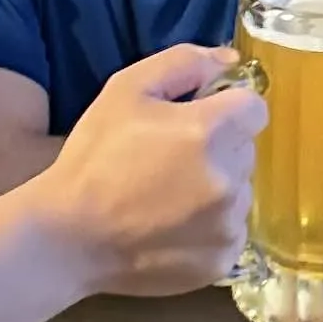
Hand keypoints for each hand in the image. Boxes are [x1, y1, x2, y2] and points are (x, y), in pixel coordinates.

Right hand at [40, 42, 263, 295]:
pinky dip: (209, 229)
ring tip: (167, 198)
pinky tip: (171, 228)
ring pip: (240, 193)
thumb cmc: (94, 156)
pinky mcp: (222, 261)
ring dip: (217, 189)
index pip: (254, 108)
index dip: (226, 109)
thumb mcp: (126, 90)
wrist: (68, 237)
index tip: (195, 121)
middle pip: (246, 151)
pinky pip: (230, 233)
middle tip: (170, 160)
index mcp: (210, 131)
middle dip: (219, 149)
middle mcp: (229, 179)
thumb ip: (185, 63)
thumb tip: (231, 60)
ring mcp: (228, 225)